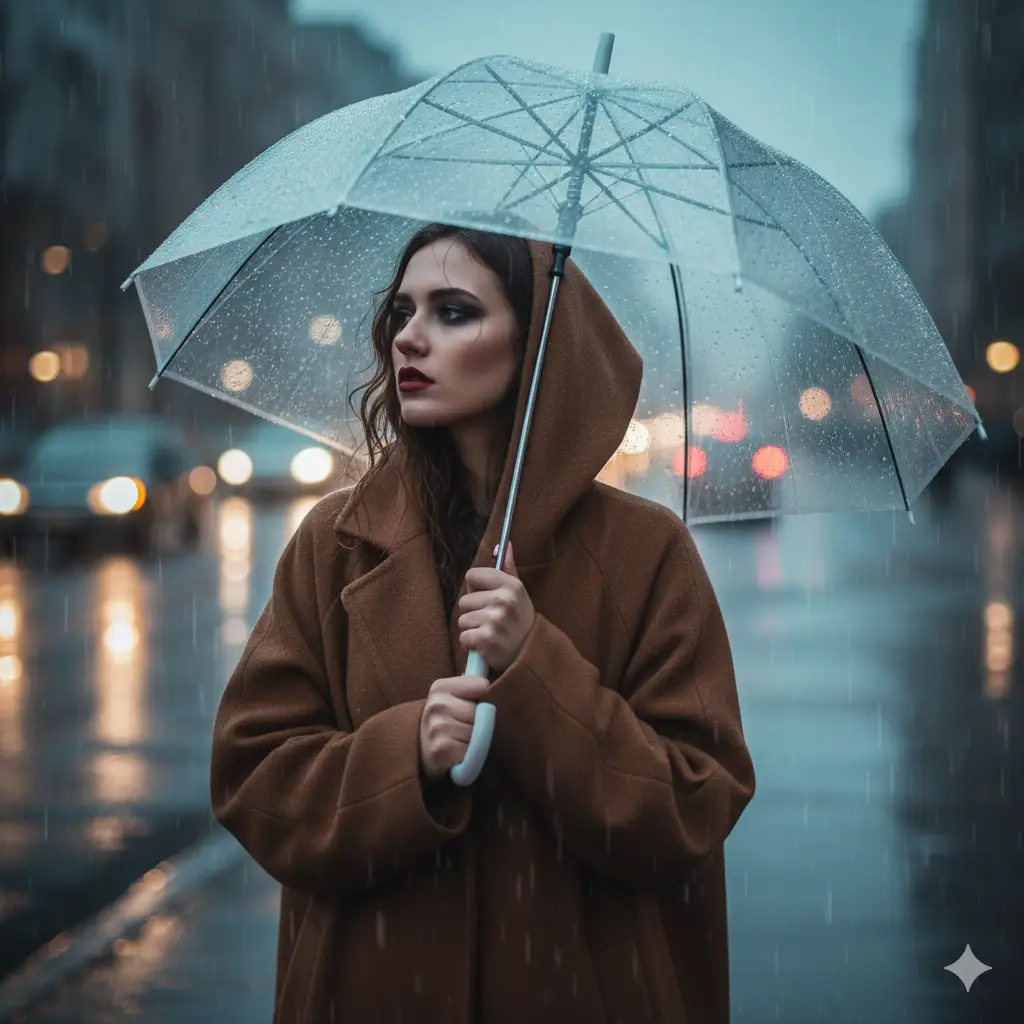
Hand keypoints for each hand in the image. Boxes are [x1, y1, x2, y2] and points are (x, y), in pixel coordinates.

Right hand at [419, 674, 489, 781]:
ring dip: (477, 741)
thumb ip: (472, 685)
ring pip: (479, 732)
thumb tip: (491, 662)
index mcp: (440, 687)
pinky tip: (459, 755)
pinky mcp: (441, 750)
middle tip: (467, 728)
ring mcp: (437, 727)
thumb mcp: (455, 698)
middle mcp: (436, 705)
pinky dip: (471, 756)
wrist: (424, 754)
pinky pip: (473, 751)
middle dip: (481, 723)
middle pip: (482, 711)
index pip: (483, 686)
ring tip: (462, 741)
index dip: (485, 699)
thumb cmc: (448, 723)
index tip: (475, 706)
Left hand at [458, 541, 534, 672]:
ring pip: (462, 620)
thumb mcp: (519, 593)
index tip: (487, 599)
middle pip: (464, 600)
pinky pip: (463, 638)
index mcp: (510, 585)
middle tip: (491, 622)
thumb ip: (509, 568)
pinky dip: (471, 645)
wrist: (532, 655)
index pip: (473, 575)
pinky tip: (485, 646)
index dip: (476, 589)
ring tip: (489, 634)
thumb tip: (505, 545)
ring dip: (472, 630)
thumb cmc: (520, 621)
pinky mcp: (487, 639)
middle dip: (474, 613)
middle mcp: (503, 599)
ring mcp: (495, 620)